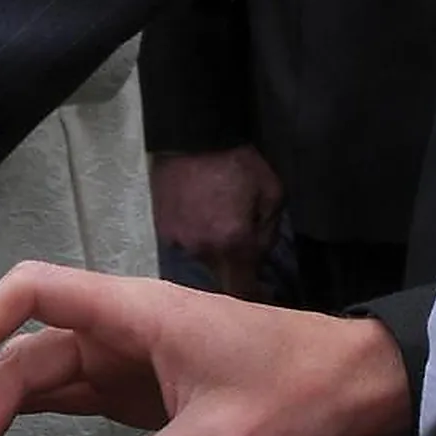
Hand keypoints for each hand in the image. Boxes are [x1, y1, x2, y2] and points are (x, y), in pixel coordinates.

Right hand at [0, 262, 410, 435]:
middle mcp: (115, 329)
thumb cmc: (298, 394)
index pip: (31, 293)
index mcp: (132, 315)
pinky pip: (60, 399)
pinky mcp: (130, 387)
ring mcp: (120, 358)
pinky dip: (18, 422)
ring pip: (32, 380)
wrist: (359, 384)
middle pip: (19, 358)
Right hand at [149, 146, 281, 298]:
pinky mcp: (163, 231)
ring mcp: (178, 243)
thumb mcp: (272, 193)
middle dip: (233, 264)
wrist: (193, 138)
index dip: (254, 296)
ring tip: (218, 220)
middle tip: (242, 241)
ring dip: (213, 248)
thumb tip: (259, 256)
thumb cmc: (236, 162)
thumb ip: (268, 233)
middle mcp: (202, 250)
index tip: (261, 295)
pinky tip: (200, 214)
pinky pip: (185, 244)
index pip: (243, 289)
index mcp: (233, 243)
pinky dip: (196, 235)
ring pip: (203, 260)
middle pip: (221, 275)